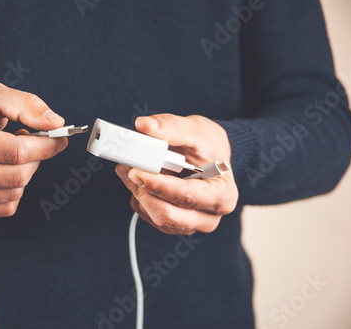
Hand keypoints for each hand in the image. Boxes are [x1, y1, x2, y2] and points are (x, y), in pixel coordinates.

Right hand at [0, 82, 67, 217]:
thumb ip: (26, 105)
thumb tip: (56, 123)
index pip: (16, 153)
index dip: (46, 146)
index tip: (59, 138)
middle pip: (18, 176)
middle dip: (35, 158)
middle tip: (28, 141)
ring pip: (15, 193)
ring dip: (23, 172)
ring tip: (8, 153)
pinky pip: (6, 206)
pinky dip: (13, 188)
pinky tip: (0, 170)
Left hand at [115, 114, 237, 234]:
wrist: (211, 156)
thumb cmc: (209, 146)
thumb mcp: (196, 129)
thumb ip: (171, 127)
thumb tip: (144, 125)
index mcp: (222, 195)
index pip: (186, 197)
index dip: (158, 185)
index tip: (136, 171)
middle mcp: (208, 216)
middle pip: (167, 216)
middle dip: (143, 191)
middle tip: (128, 168)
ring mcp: (189, 223)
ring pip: (154, 217)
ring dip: (137, 192)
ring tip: (131, 169)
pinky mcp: (172, 224)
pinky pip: (147, 216)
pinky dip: (138, 197)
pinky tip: (140, 179)